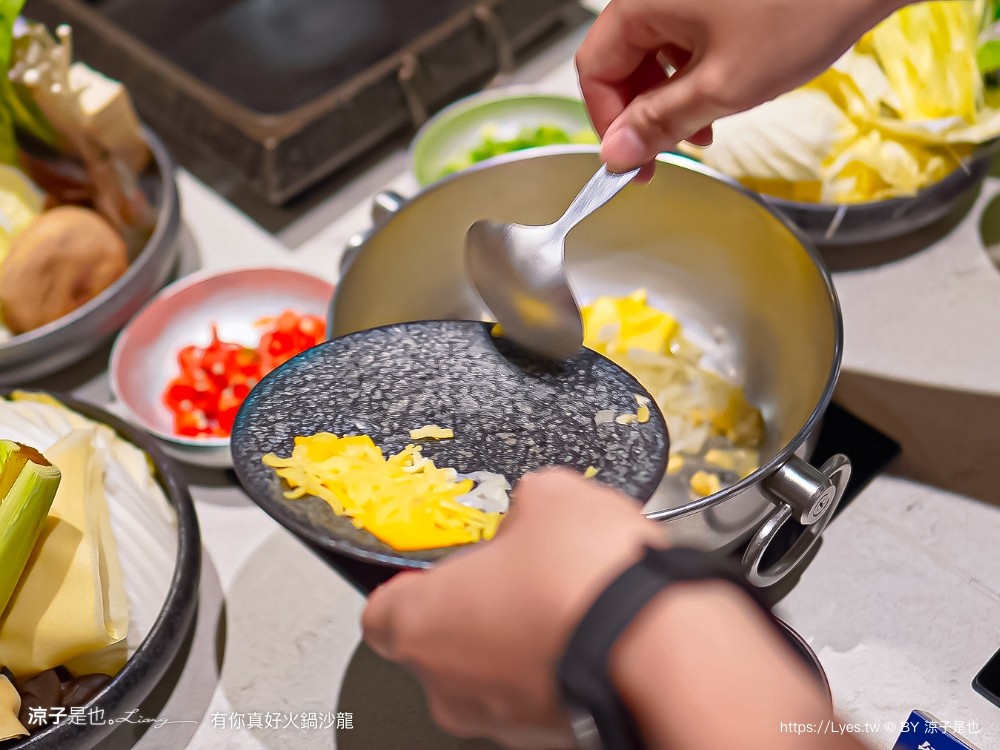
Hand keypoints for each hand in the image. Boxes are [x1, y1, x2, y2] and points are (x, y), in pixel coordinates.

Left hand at [362, 467, 664, 747]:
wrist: (661, 645)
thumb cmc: (588, 580)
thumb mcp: (548, 496)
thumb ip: (521, 506)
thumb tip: (532, 511)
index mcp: (421, 623)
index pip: (382, 611)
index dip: (413, 582)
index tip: (442, 565)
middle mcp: (449, 685)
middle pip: (440, 643)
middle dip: (477, 607)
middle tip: (517, 574)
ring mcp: (500, 721)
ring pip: (491, 673)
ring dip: (519, 639)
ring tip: (566, 600)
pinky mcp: (550, 737)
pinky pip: (538, 694)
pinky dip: (557, 667)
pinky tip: (592, 630)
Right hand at [576, 0, 907, 170]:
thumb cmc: (802, 9)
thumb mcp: (722, 86)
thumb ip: (660, 123)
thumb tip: (618, 152)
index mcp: (643, 3)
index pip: (594, 71)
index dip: (609, 123)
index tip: (630, 159)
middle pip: (621, 65)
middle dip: (642, 116)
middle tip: (663, 155)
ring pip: (653, 59)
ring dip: (669, 103)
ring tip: (701, 132)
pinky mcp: (712, 0)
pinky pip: (683, 44)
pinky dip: (693, 79)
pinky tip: (718, 101)